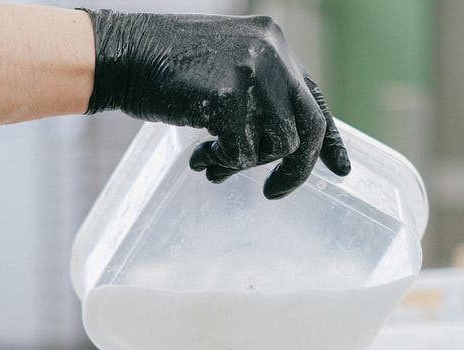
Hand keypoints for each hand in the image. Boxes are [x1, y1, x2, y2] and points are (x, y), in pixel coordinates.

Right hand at [83, 10, 350, 196]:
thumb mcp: (224, 69)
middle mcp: (271, 52)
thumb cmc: (162, 68)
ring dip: (244, 164)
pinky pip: (242, 152)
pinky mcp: (227, 96)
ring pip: (277, 144)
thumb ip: (256, 96)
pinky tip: (198, 157)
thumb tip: (280, 145)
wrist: (121, 54)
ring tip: (212, 161)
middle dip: (294, 168)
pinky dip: (222, 162)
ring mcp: (251, 72)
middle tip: (272, 193)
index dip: (330, 139)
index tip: (342, 170)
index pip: (314, 98)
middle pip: (308, 125)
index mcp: (273, 42)